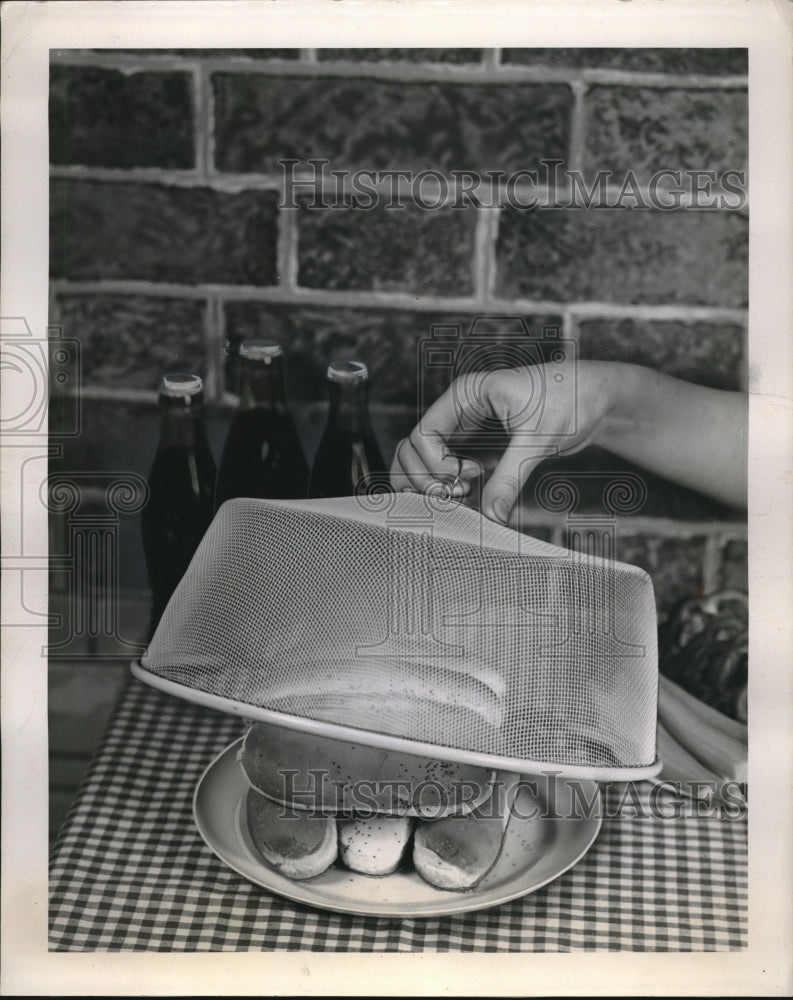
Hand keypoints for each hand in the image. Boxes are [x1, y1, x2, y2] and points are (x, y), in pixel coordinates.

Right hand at [391, 362, 613, 523]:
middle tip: (460, 494)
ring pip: (422, 457)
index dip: (436, 466)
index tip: (469, 478)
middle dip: (427, 477)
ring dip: (431, 482)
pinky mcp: (474, 441)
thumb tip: (491, 516)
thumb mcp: (538, 441)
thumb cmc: (570, 400)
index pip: (422, 435)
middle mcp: (458, 408)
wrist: (596, 397)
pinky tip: (472, 493)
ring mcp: (463, 424)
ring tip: (463, 494)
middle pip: (412, 448)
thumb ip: (510, 478)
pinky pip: (443, 462)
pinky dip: (446, 482)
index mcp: (465, 394)